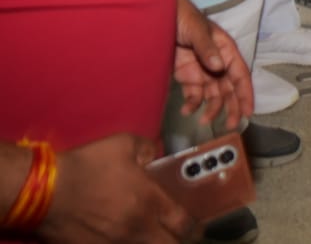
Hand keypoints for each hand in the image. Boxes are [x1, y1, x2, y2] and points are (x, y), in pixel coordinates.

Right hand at [40, 133, 194, 242]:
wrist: (46, 191)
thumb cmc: (87, 165)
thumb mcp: (123, 144)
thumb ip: (147, 148)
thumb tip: (154, 155)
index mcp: (149, 202)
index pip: (184, 224)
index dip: (195, 228)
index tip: (197, 226)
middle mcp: (137, 228)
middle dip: (179, 241)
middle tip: (179, 235)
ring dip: (153, 243)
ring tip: (153, 236)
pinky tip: (125, 240)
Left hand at [173, 0, 252, 130]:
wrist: (156, 15)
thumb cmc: (182, 16)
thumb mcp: (197, 30)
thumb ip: (207, 48)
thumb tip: (219, 66)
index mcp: (225, 50)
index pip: (240, 74)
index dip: (246, 93)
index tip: (248, 111)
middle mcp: (216, 62)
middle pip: (229, 88)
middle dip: (232, 107)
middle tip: (232, 125)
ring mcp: (201, 70)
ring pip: (213, 94)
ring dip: (212, 108)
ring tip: (205, 120)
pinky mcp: (186, 75)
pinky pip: (194, 94)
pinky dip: (193, 104)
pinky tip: (187, 111)